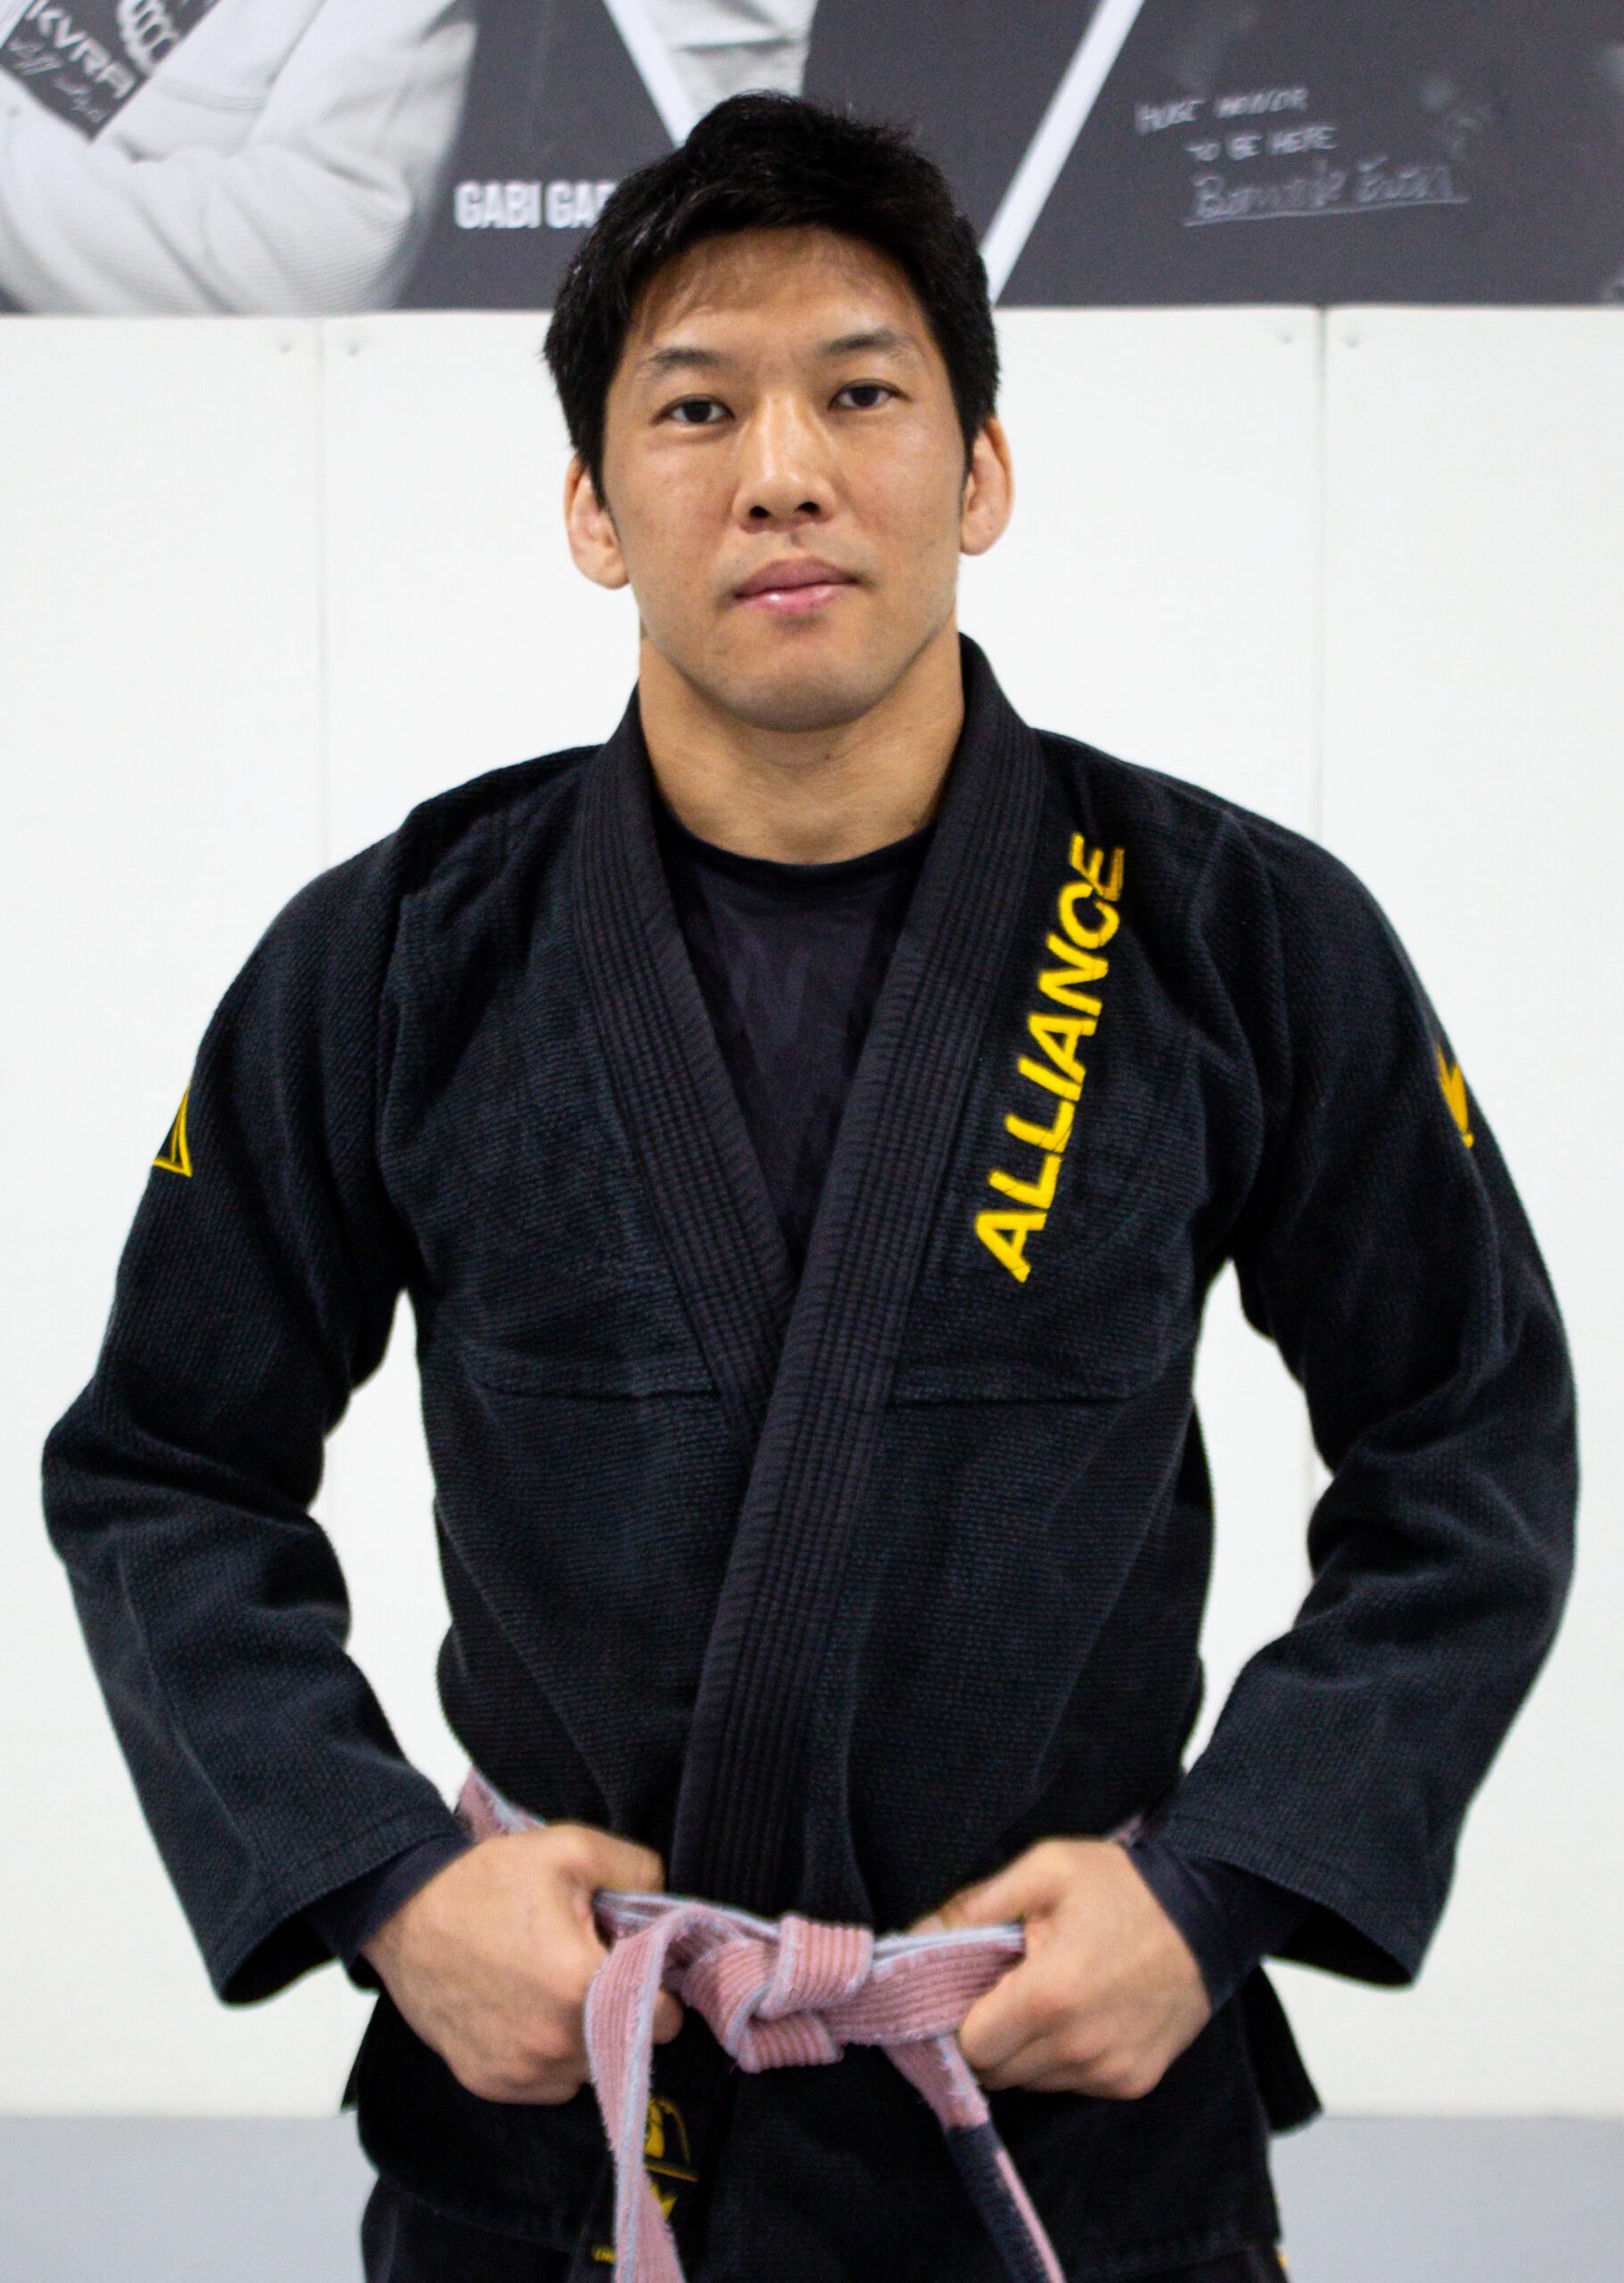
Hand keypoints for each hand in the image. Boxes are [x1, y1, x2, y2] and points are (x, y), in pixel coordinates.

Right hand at [362, 1824, 682, 2104]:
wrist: (404, 1914)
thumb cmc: (488, 1881)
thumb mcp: (571, 1850)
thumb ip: (638, 1871)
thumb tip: (668, 1903)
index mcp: (582, 1988)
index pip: (667, 2021)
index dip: (663, 1989)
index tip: (643, 1965)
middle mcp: (554, 2045)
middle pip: (629, 2047)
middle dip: (625, 2010)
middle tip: (596, 1968)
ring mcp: (520, 2072)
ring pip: (589, 2070)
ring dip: (588, 2037)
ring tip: (559, 1986)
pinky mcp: (490, 2083)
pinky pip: (548, 2084)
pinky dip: (550, 2055)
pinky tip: (530, 2009)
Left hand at [907, 1838, 1210, 2098]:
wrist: (1210, 1911)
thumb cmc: (1121, 1885)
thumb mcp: (1043, 1871)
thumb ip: (972, 1907)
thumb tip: (911, 1937)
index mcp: (1049, 1997)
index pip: (969, 2046)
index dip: (955, 2018)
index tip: (962, 1989)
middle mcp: (1079, 2049)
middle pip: (995, 2071)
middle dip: (987, 2032)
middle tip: (1001, 1985)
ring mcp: (1109, 2072)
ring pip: (1030, 2082)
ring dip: (1023, 2047)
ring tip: (1044, 1992)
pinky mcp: (1132, 2082)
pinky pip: (1071, 2084)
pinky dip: (1061, 2057)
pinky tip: (1078, 2011)